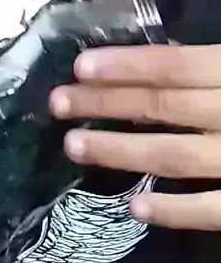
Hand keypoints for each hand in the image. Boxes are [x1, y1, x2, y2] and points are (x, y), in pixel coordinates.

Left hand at [49, 43, 220, 230]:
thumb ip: (213, 63)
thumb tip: (166, 51)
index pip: (173, 67)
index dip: (125, 66)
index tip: (79, 67)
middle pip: (162, 107)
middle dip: (106, 104)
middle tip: (58, 103)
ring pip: (176, 156)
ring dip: (121, 151)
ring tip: (73, 146)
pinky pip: (211, 210)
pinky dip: (174, 211)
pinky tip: (133, 208)